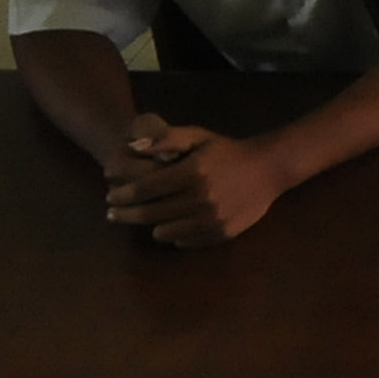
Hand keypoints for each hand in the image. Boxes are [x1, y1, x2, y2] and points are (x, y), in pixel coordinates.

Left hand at [104, 118, 289, 247]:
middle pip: (152, 213)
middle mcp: (201, 198)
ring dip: (150, 226)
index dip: (124, 195)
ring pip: (167, 231)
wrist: (268, 169)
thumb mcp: (197, 137)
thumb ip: (166, 138)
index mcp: (193, 172)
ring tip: (143, 219)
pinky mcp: (222, 233)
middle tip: (112, 214)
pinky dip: (174, 236)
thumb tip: (132, 147)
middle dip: (127, 214)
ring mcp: (213, 219)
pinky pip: (187, 241)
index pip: (146, 188)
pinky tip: (168, 229)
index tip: (110, 197)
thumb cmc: (226, 151)